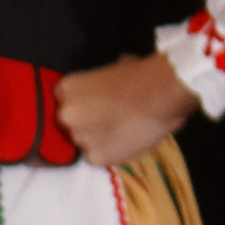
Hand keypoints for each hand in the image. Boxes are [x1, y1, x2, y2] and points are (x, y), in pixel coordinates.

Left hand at [57, 51, 202, 169]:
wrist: (159, 95)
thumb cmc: (141, 75)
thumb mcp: (115, 67)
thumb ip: (106, 77)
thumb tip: (119, 68)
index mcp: (66, 89)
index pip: (65, 102)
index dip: (82, 106)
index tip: (97, 107)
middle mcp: (65, 115)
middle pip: (70, 124)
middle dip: (87, 124)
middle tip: (110, 121)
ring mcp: (79, 138)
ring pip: (84, 143)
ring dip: (99, 140)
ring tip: (123, 132)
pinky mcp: (95, 157)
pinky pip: (99, 158)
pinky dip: (112, 153)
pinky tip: (127, 142)